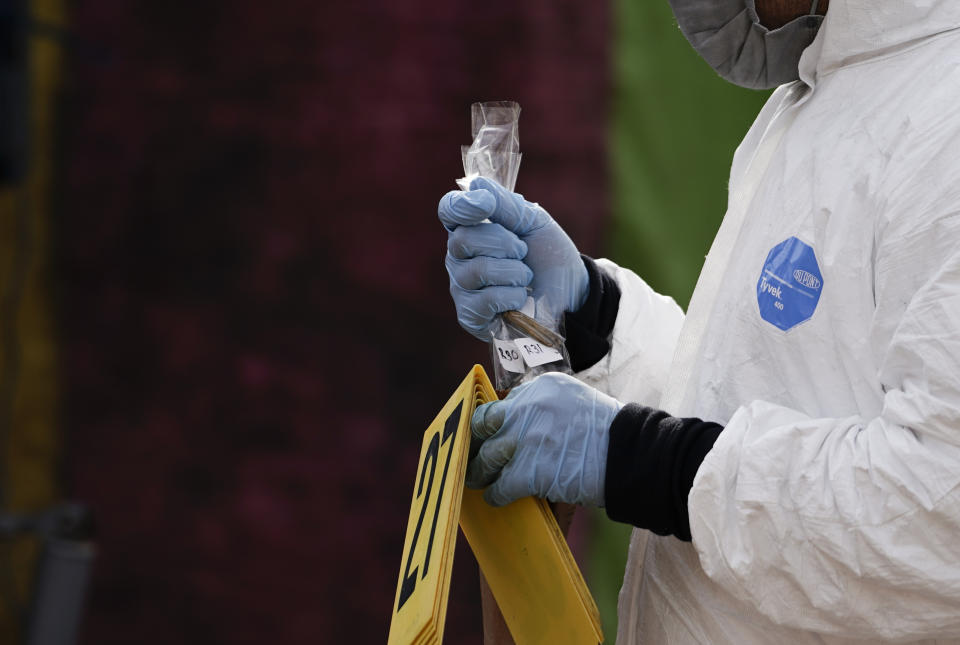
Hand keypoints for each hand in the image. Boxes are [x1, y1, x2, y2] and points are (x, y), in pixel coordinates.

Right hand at [437, 177, 588, 340]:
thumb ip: (504, 204)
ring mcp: (462, 287)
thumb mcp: (533, 221)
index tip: (486, 206)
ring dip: (513, 271)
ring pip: (476, 271)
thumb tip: (473, 185)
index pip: (449, 210)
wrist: (571, 293)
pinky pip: (483, 300)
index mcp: (471, 228)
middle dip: (503, 242)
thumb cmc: (548, 255)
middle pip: (463, 240)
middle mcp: (459, 257)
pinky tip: (520, 298)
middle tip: (523, 251)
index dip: (462, 206)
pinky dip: (511, 295)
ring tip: (525, 276)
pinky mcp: (470, 316)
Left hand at [466, 372, 622, 506]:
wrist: (630, 455)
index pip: (504, 402)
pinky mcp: (528, 471)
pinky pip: (499, 485)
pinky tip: (496, 497)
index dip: (495, 422)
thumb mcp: (576, 400)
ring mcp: (526, 439)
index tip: (490, 434)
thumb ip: (546, 407)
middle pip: (485, 425)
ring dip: (481, 471)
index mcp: (542, 387)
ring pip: (487, 457)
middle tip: (474, 455)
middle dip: (477, 442)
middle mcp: (528, 408)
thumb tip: (523, 423)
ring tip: (479, 479)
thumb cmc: (609, 432)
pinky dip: (495, 494)